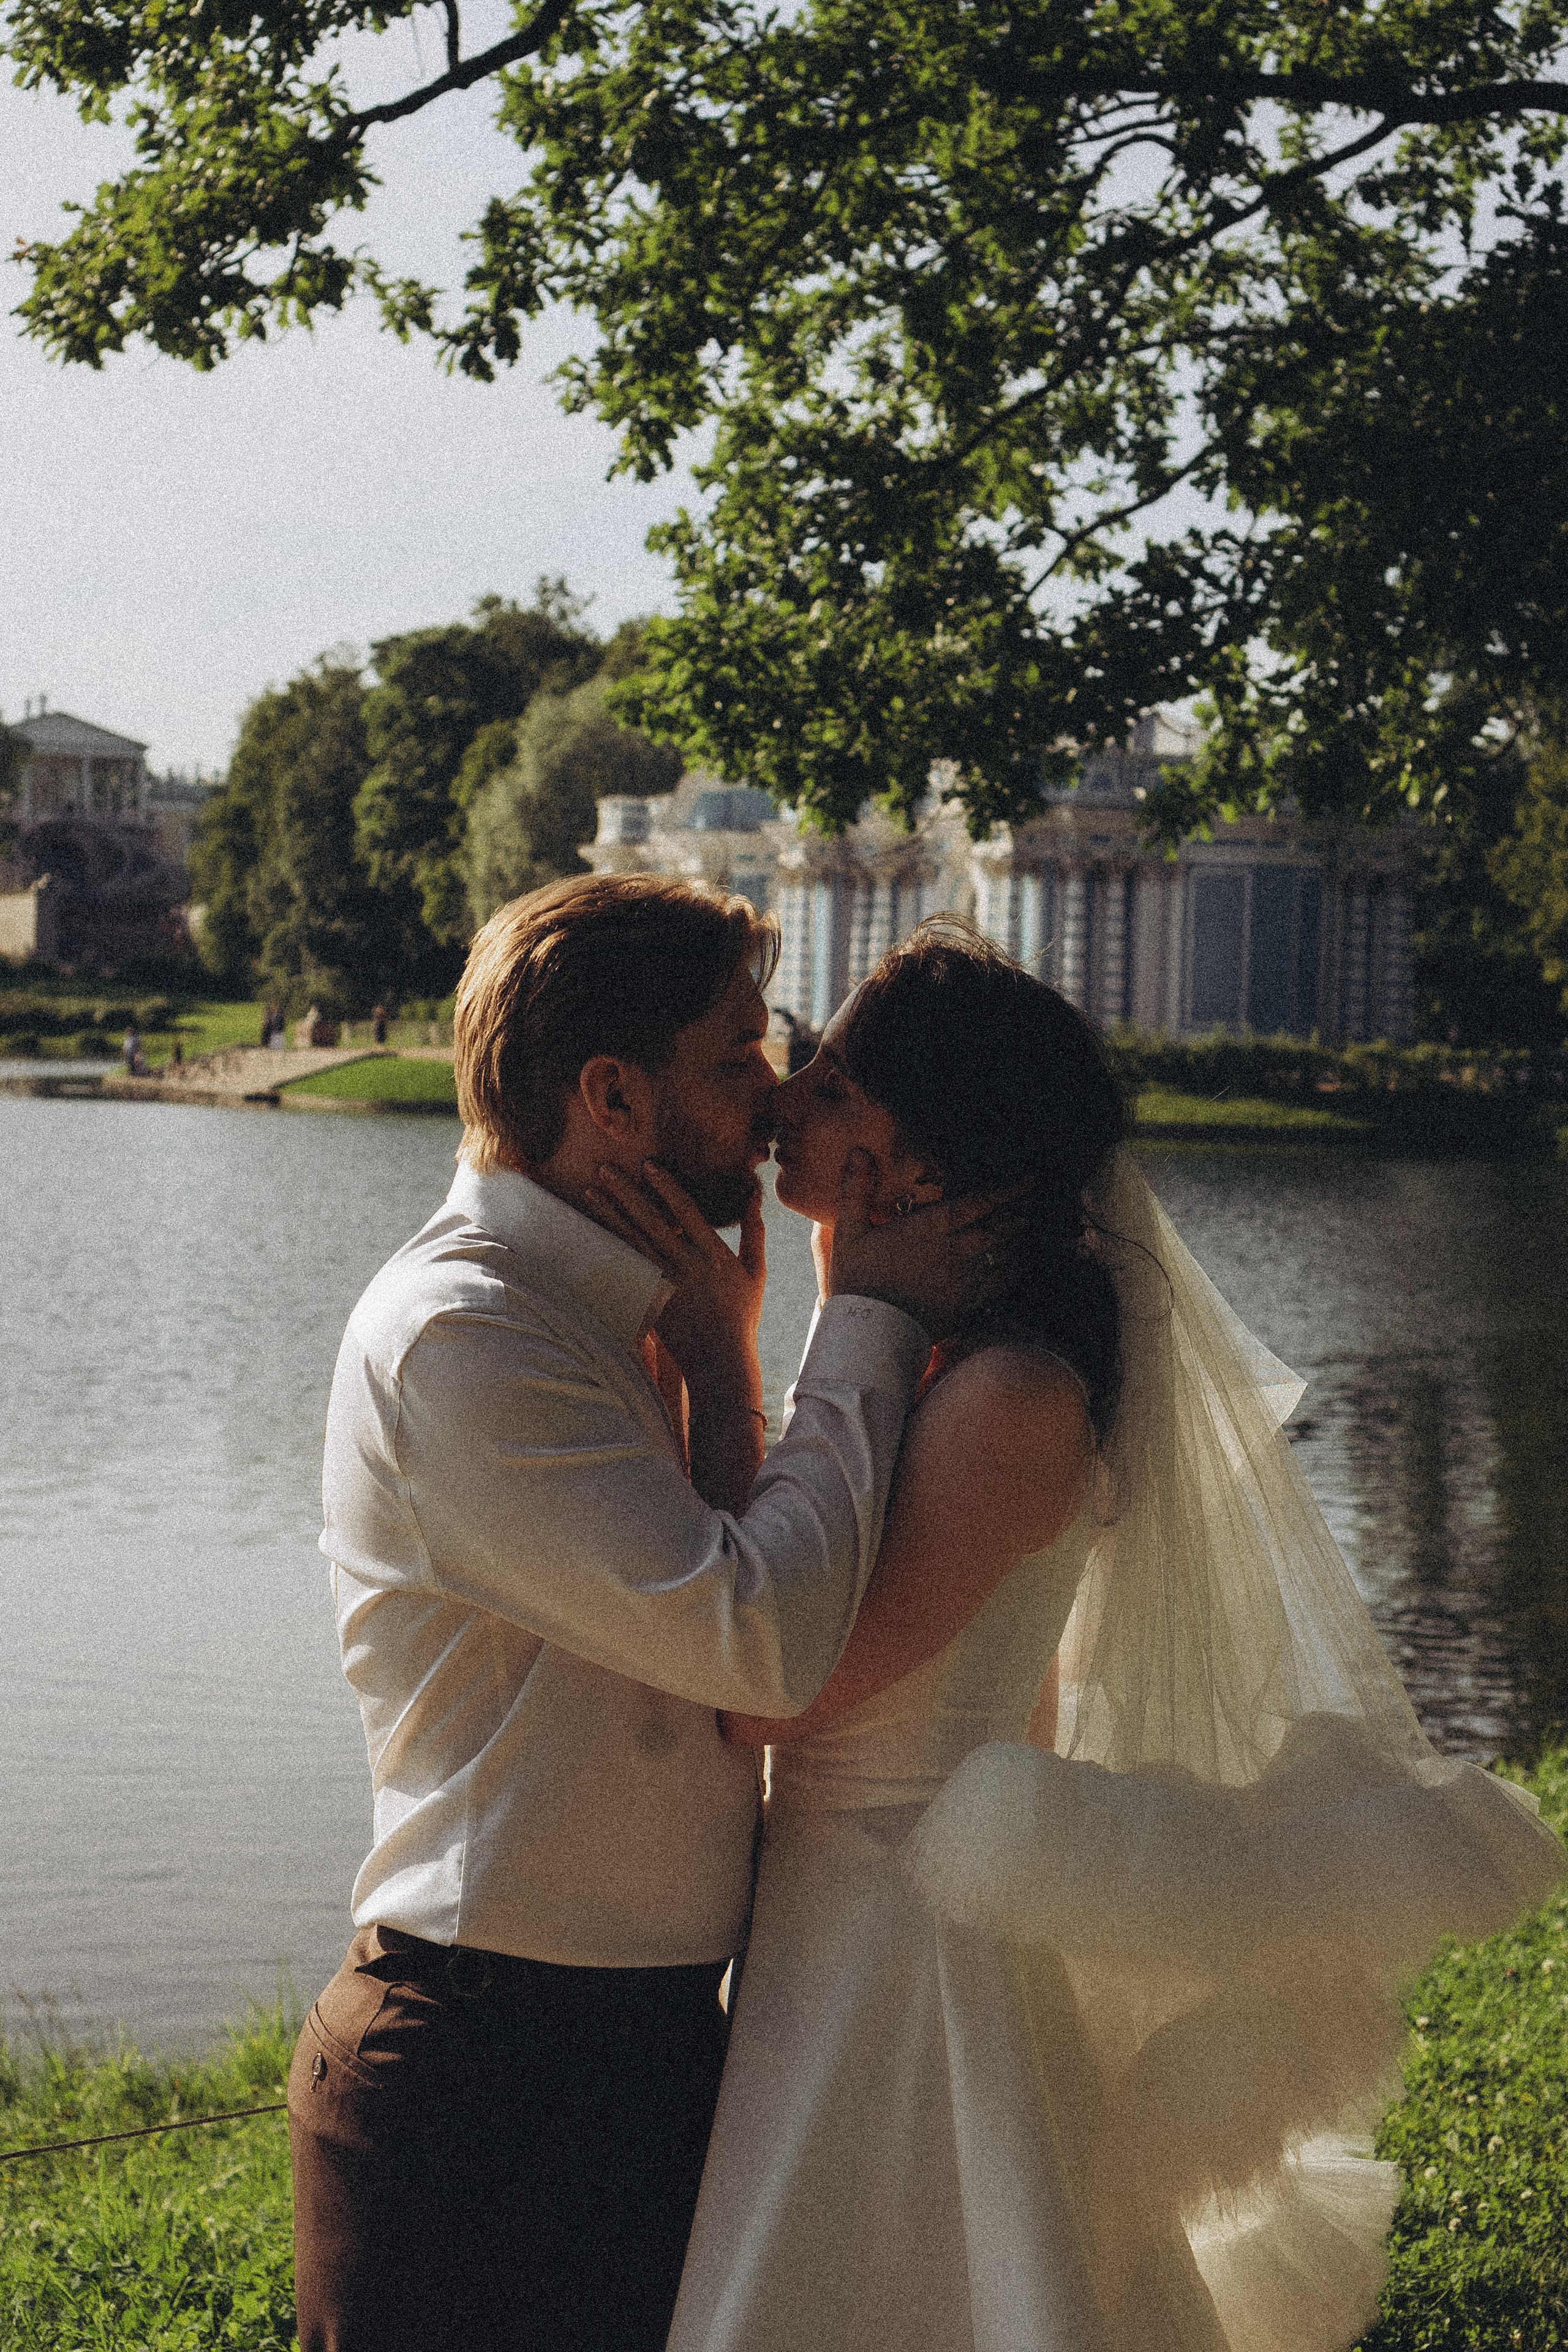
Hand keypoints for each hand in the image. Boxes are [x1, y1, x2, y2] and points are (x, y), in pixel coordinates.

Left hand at [586, 1161, 765, 1387]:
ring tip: (591, 1192)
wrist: (720, 1361)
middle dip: (626, 1193)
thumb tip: (755, 1192)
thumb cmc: (741, 1315)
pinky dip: (609, 1248)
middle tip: (605, 1168)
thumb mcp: (755, 1271)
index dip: (666, 1186)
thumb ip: (753, 1231)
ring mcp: (665, 1285)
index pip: (686, 1211)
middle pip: (651, 1222)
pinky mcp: (650, 1301)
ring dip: (610, 1215)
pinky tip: (593, 1230)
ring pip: (632, 1242)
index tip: (648, 1165)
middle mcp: (687, 1266)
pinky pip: (626, 1269)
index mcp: (714, 1256)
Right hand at [826, 1151, 1019, 1337]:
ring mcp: (963, 1280)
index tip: (1026, 1180)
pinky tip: (1017, 1265)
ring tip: (1027, 1230)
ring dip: (1018, 1241)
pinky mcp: (966, 1305)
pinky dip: (1013, 1271)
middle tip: (1030, 1204)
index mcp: (927, 1229)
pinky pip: (1000, 1285)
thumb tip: (859, 1151)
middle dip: (1017, 1214)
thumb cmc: (857, 1282)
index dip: (1004, 1190)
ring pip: (1003, 1255)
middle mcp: (953, 1251)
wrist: (870, 1334)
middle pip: (998, 1229)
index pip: (975, 1204)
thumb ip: (855, 1191)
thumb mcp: (848, 1233)